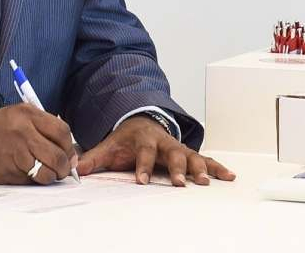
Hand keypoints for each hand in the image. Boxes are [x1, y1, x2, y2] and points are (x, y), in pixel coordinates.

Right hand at [0, 104, 76, 184]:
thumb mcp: (17, 114)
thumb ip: (42, 125)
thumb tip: (66, 148)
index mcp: (27, 115)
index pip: (62, 131)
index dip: (69, 146)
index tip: (68, 154)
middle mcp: (22, 132)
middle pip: (58, 155)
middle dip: (64, 167)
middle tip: (63, 169)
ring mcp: (15, 153)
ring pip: (47, 172)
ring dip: (51, 177)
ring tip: (48, 174)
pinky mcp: (8, 171)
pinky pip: (31, 181)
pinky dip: (35, 181)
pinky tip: (29, 174)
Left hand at [77, 115, 235, 186]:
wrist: (142, 121)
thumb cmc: (127, 138)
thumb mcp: (109, 145)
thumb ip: (93, 157)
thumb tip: (76, 168)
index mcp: (145, 139)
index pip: (144, 153)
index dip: (143, 166)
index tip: (142, 180)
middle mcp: (165, 142)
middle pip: (173, 154)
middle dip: (176, 168)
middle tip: (178, 183)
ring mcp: (179, 148)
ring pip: (191, 157)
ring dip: (199, 169)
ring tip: (203, 182)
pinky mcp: (189, 154)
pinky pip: (206, 160)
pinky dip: (217, 167)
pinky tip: (228, 176)